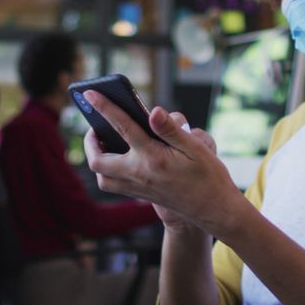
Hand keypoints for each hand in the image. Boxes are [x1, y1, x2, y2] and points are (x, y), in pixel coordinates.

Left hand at [82, 91, 245, 238]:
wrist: (214, 210)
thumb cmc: (209, 176)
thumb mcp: (196, 148)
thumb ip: (171, 129)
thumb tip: (153, 111)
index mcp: (153, 158)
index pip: (122, 127)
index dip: (104, 107)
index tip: (89, 94)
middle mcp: (140, 175)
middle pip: (98, 160)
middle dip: (89, 141)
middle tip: (95, 125)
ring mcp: (139, 188)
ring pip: (102, 178)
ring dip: (97, 159)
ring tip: (102, 141)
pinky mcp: (141, 196)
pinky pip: (113, 185)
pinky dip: (107, 171)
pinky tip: (117, 157)